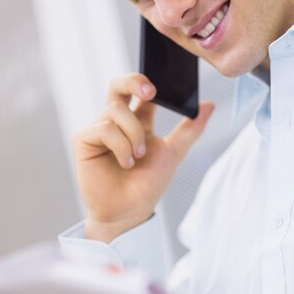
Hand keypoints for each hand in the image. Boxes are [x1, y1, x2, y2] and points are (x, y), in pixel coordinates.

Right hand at [72, 73, 213, 241]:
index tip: (162, 88)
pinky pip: (104, 128)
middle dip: (133, 81)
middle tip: (151, 92)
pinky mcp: (84, 140)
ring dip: (133, 134)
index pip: (140, 91)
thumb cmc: (147, 185)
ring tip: (138, 157)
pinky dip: (120, 145)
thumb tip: (209, 105)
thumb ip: (190, 129)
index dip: (148, 82)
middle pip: (118, 85)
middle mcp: (116, 122)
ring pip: (116, 110)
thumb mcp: (173, 153)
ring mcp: (98, 129)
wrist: (129, 212)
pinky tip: (125, 162)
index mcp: (137, 121)